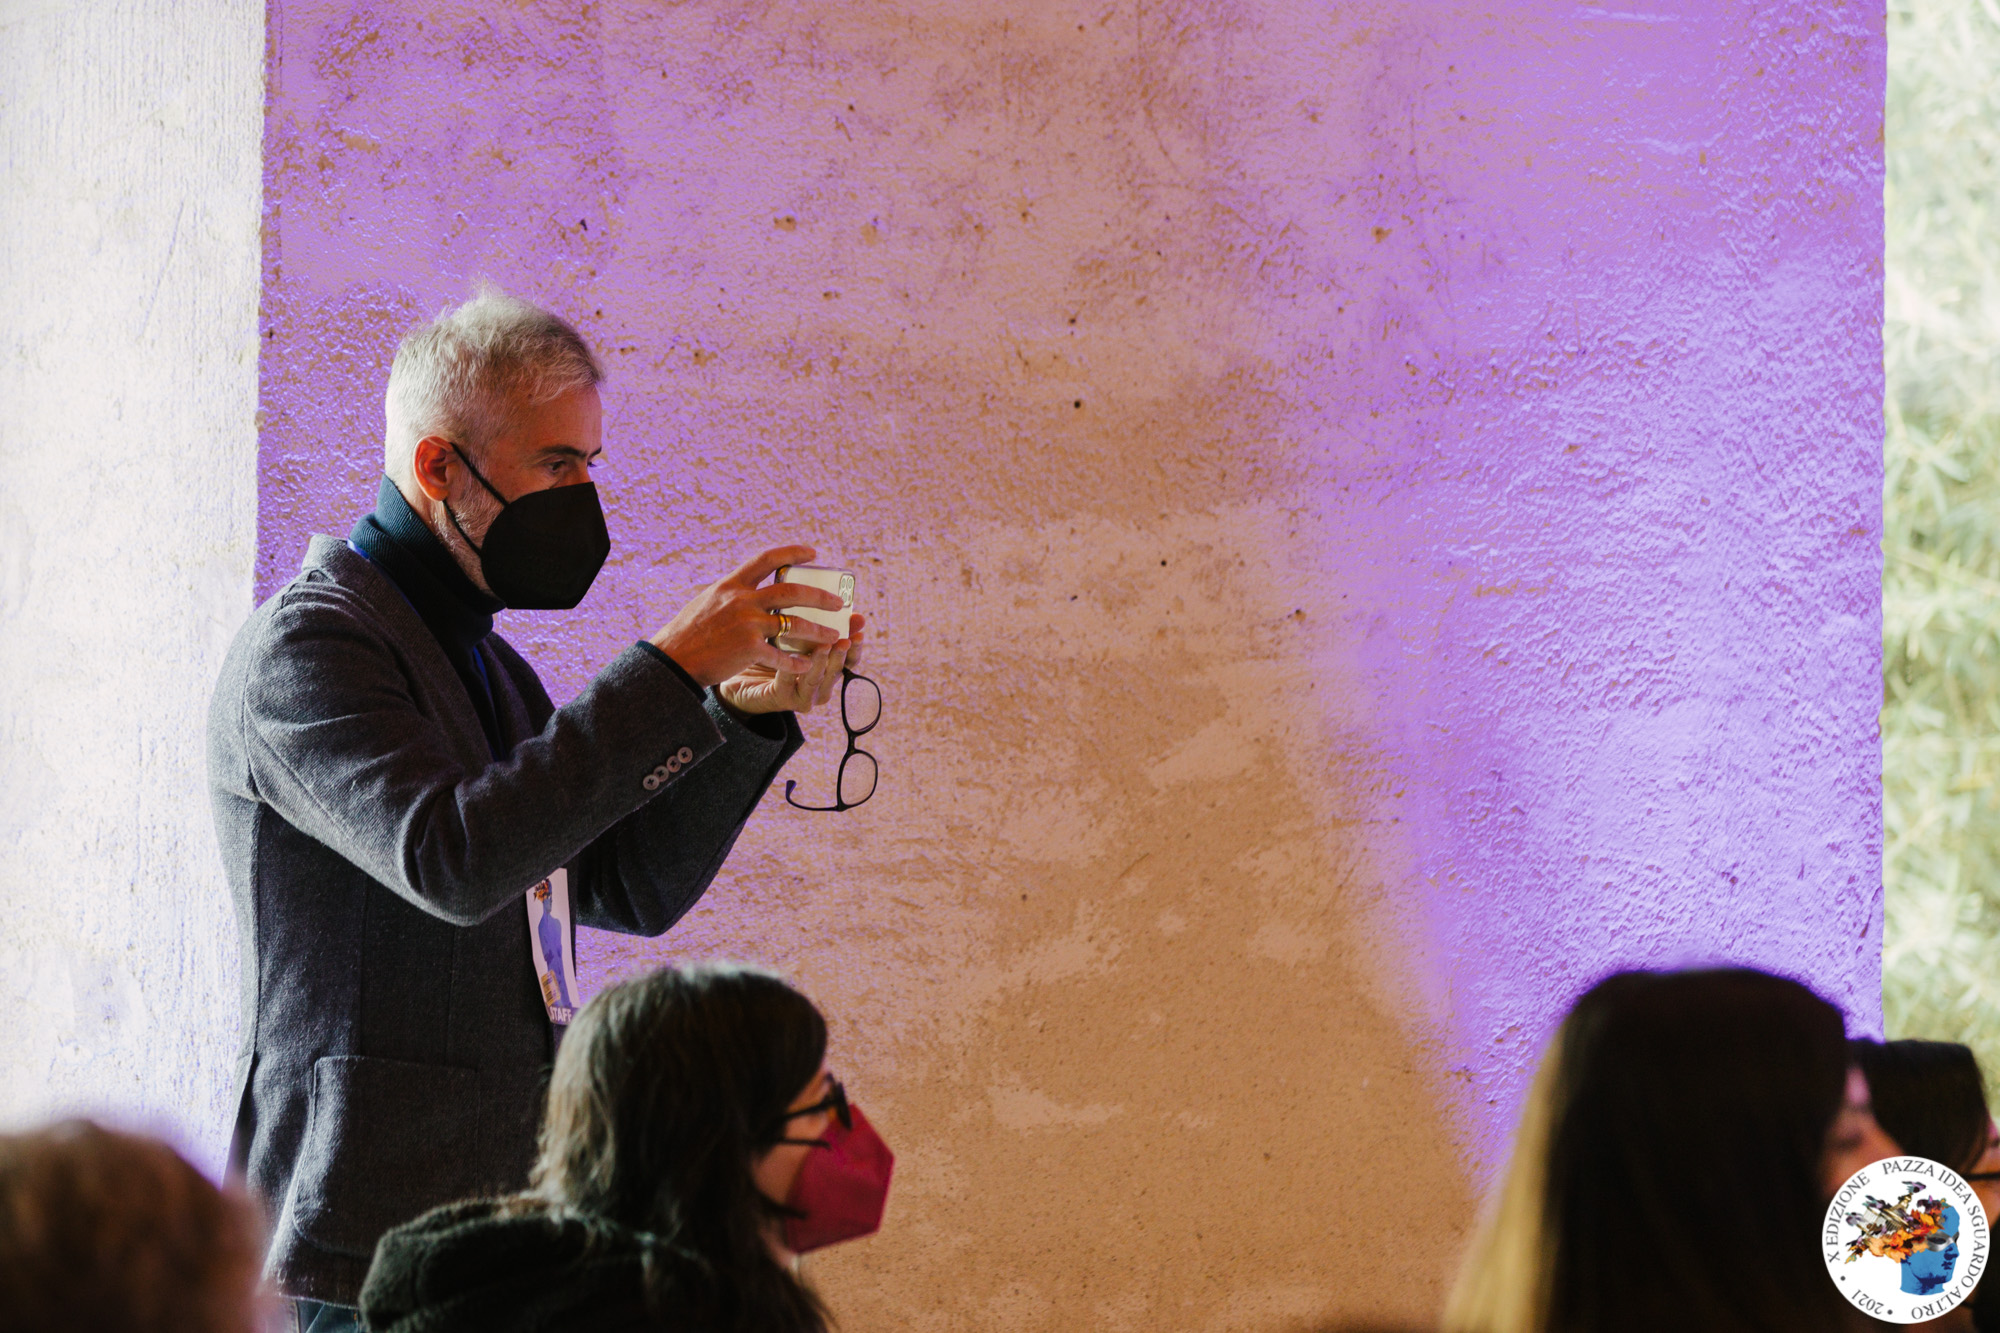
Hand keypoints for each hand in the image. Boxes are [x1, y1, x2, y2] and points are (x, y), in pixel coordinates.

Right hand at [649, 546, 844, 686]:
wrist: (674, 659)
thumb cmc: (689, 632)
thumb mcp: (708, 600)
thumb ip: (732, 593)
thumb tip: (749, 585)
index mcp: (732, 585)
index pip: (767, 560)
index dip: (792, 553)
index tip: (813, 552)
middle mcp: (741, 601)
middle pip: (791, 591)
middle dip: (819, 596)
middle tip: (838, 603)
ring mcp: (746, 625)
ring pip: (794, 624)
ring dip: (818, 631)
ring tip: (834, 636)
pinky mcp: (748, 649)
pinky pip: (782, 656)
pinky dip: (797, 662)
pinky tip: (807, 665)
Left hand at [719, 613, 865, 715]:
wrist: (734, 674)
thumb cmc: (762, 648)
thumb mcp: (784, 629)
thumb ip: (802, 614)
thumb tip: (814, 573)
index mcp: (825, 664)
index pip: (849, 655)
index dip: (856, 640)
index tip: (859, 621)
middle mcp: (819, 681)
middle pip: (838, 669)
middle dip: (843, 653)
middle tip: (845, 637)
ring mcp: (802, 694)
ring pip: (817, 679)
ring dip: (822, 663)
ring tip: (824, 647)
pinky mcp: (781, 699)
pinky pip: (788, 685)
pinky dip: (790, 672)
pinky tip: (790, 661)